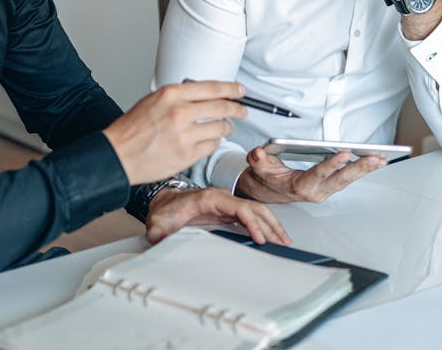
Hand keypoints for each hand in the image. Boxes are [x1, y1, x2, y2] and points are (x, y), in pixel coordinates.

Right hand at [103, 81, 245, 184]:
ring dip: (227, 127)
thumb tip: (203, 95)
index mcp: (171, 95)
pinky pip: (212, 146)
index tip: (240, 90)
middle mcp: (180, 113)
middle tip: (242, 110)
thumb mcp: (153, 100)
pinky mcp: (187, 155)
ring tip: (226, 127)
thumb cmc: (131, 129)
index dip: (231, 89)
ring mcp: (185, 135)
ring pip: (220, 128)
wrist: (118, 155)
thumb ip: (179, 97)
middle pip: (222, 107)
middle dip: (237, 109)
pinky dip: (214, 142)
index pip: (212, 88)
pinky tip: (210, 140)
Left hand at [145, 186, 290, 245]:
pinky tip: (270, 234)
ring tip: (283, 239)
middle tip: (282, 241)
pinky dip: (263, 224)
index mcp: (208, 198)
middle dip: (270, 224)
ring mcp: (226, 203)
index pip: (238, 207)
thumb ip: (160, 233)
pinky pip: (250, 215)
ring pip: (255, 210)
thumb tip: (163, 243)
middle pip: (253, 207)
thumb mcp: (158, 224)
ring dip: (271, 224)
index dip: (251, 222)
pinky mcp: (227, 211)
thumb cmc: (164, 210)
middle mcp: (221, 198)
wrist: (163, 201)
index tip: (260, 237)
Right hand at [235, 146, 384, 203]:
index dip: (331, 164)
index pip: (318, 174)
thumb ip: (258, 160)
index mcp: (300, 186)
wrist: (268, 192)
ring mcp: (325, 190)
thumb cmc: (267, 179)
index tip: (344, 154)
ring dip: (365, 170)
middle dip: (360, 169)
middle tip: (375, 159)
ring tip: (381, 159)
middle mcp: (316, 191)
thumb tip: (258, 153)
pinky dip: (362, 170)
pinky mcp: (330, 187)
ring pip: (348, 180)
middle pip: (341, 179)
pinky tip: (374, 162)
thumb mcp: (258, 168)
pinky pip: (348, 179)